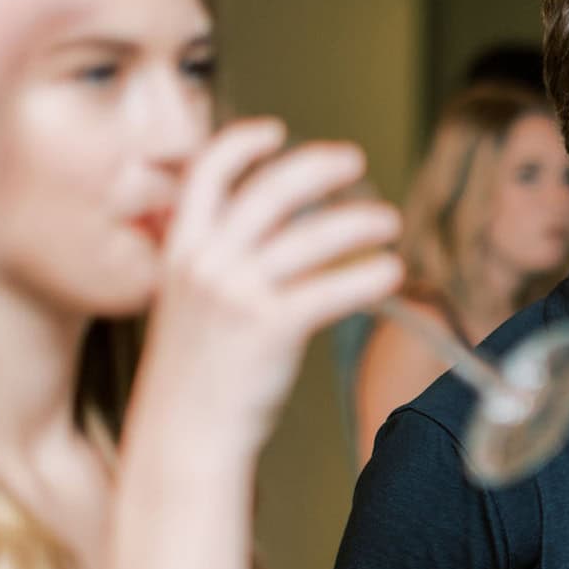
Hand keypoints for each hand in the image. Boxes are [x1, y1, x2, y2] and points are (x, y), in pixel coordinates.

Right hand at [138, 120, 401, 445]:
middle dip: (320, 166)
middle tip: (355, 163)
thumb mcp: (187, 305)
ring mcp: (234, 292)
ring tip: (388, 223)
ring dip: (360, 221)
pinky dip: (369, 273)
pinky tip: (390, 271)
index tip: (275, 131)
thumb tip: (270, 232)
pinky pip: (333, 286)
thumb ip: (216, 263)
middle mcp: (203, 261)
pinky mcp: (269, 327)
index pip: (207, 172)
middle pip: (272, 189)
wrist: (184, 437)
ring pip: (314, 235)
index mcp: (178, 249)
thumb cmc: (195, 376)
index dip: (243, 143)